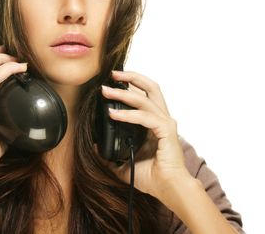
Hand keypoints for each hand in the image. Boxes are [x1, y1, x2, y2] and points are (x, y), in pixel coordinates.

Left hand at [99, 70, 191, 199]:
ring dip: (124, 93)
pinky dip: (128, 114)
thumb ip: (111, 156)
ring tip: (106, 90)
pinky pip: (146, 117)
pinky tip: (114, 114)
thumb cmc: (153, 177)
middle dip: (131, 78)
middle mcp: (162, 119)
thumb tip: (95, 148)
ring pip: (146, 98)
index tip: (112, 82)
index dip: (130, 86)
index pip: (144, 96)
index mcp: (155, 123)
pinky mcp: (166, 131)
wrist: (169, 189)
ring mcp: (166, 123)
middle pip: (150, 87)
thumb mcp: (125, 165)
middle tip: (112, 74)